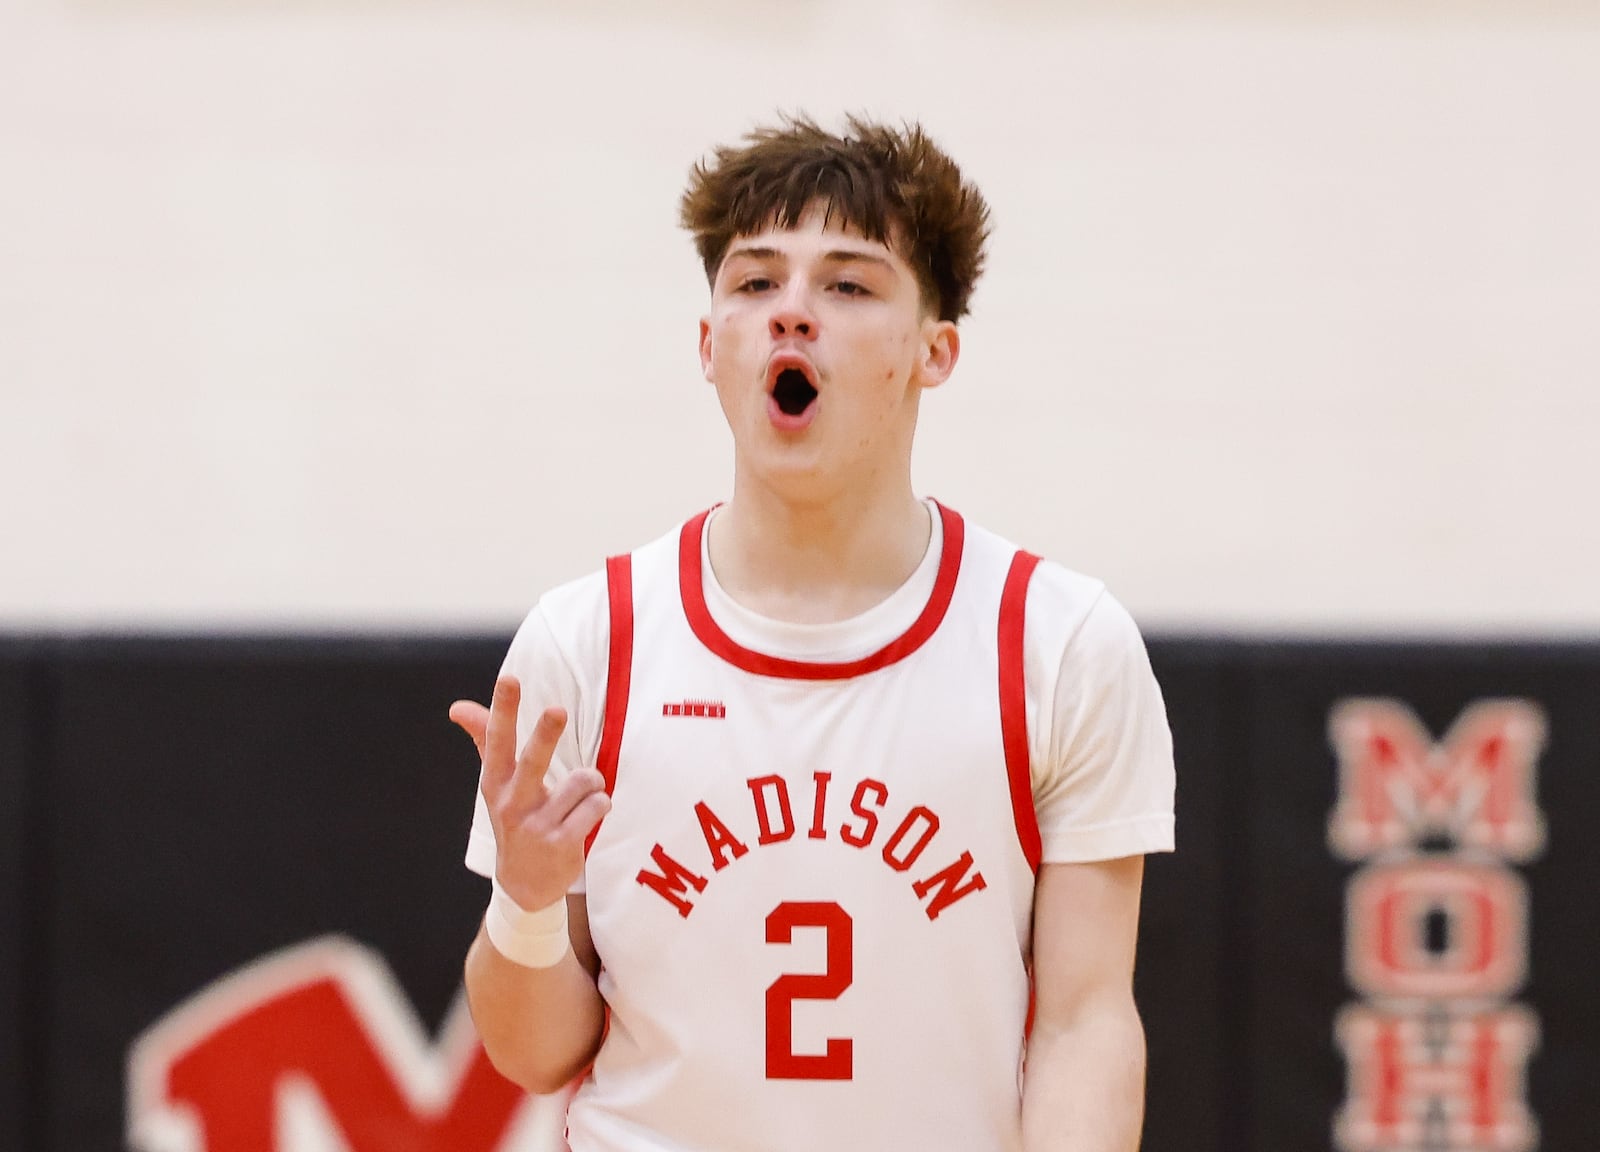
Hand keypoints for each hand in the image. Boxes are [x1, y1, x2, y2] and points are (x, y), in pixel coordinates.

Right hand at [450, 675, 609, 910]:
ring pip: (581, 781)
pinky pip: (596, 806)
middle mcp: (512, 803)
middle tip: (557, 710)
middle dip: (544, 735)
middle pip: (533, 761)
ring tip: (583, 793)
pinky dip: (601, 803)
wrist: (523, 885)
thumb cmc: (515, 817)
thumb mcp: (496, 784)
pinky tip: (590, 814)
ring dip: (592, 781)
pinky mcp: (561, 845)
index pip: (497, 739)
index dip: (503, 709)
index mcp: (496, 782)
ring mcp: (536, 826)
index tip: (509, 678)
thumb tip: (457, 706)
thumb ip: (484, 740)